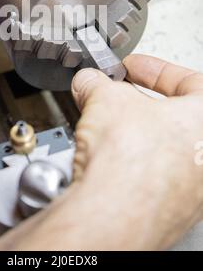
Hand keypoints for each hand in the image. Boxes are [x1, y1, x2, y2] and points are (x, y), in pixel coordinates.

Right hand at [0, 55, 202, 250]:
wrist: (112, 212)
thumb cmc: (129, 159)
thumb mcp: (106, 98)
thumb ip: (97, 83)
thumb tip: (88, 82)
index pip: (189, 81)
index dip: (153, 70)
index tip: (131, 69)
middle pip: (174, 118)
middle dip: (138, 104)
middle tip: (113, 100)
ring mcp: (193, 188)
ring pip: (161, 150)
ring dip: (132, 137)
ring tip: (103, 133)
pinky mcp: (170, 211)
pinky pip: (151, 179)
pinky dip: (130, 167)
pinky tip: (105, 165)